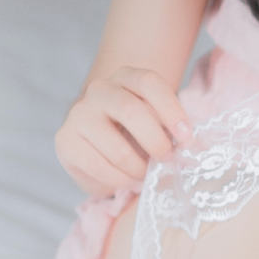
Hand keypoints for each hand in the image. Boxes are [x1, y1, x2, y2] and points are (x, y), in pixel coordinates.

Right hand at [54, 65, 194, 198]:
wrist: (98, 143)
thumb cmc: (135, 132)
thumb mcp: (155, 122)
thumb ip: (170, 127)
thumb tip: (193, 147)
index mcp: (127, 77)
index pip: (149, 83)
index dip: (171, 110)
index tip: (187, 138)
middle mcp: (99, 90)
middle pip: (131, 110)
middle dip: (155, 142)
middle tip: (167, 160)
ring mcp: (79, 114)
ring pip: (116, 147)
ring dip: (138, 169)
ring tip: (146, 176)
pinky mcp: (65, 141)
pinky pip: (99, 167)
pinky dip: (119, 181)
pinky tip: (127, 181)